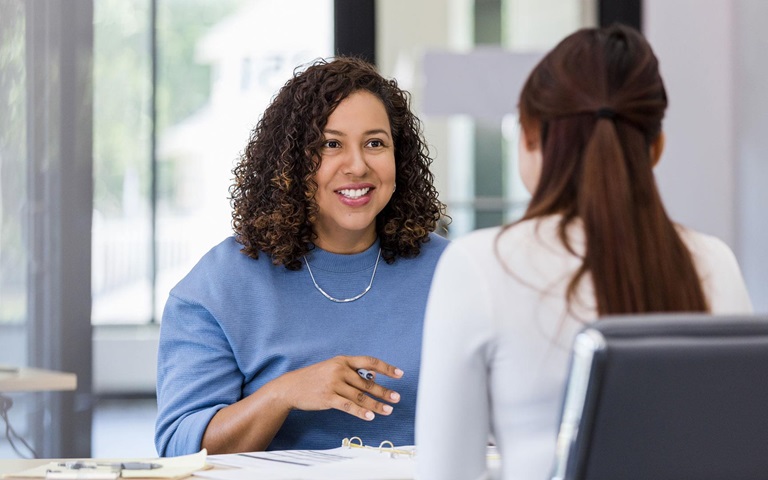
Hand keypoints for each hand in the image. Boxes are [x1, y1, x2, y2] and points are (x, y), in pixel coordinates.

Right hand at [268, 355, 402, 420]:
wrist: (291, 387)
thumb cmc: (315, 378)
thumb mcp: (332, 368)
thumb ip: (351, 372)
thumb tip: (373, 377)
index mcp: (343, 360)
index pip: (369, 361)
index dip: (386, 368)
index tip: (400, 374)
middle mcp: (340, 370)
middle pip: (367, 382)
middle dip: (384, 391)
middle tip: (397, 398)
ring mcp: (333, 384)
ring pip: (360, 396)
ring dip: (376, 405)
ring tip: (388, 410)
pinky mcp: (328, 398)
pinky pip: (348, 406)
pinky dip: (361, 412)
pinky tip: (370, 417)